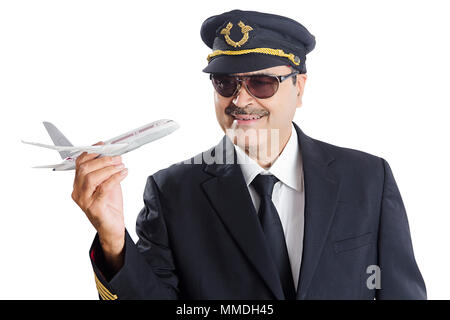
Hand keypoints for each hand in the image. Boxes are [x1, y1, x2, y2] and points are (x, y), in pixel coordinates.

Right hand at [71, 142, 127, 269]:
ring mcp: (84, 201)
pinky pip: (103, 188)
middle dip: (103, 160)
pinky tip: (124, 173)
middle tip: (117, 157)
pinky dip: (115, 177)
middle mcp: (77, 192)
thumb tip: (114, 155)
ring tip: (121, 165)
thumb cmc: (109, 205)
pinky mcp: (94, 207)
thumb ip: (106, 171)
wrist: (112, 227)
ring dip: (109, 168)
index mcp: (78, 184)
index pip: (79, 163)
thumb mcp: (108, 183)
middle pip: (85, 169)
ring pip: (92, 177)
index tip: (104, 145)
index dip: (91, 152)